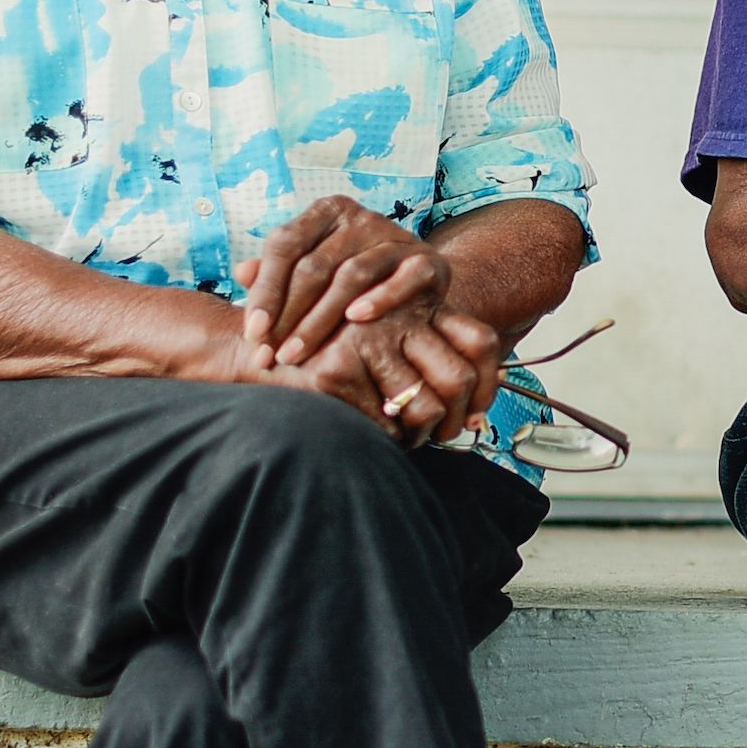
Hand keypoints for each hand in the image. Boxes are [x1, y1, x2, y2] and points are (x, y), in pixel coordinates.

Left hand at [239, 196, 451, 369]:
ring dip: (320, 320)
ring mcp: (396, 236)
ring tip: (297, 354)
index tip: (252, 334)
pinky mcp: (427, 261)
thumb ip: (275, 273)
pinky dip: (380, 298)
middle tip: (270, 355)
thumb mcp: (311, 272)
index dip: (265, 291)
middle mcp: (360, 217)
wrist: (417, 283)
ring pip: (351, 276)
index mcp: (326, 212)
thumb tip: (241, 273)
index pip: (285, 245)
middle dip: (287, 316)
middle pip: (314, 266)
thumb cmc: (350, 282)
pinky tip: (356, 320)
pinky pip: (402, 278)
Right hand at [239, 303, 506, 445]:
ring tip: (406, 438)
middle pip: (460, 380)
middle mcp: (395, 318)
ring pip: (425, 408)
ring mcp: (365, 343)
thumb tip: (481, 410)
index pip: (480, 345)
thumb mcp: (384, 345)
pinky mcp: (335, 373)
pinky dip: (384, 441)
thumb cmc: (329, 356)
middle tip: (441, 435)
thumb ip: (430, 360)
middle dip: (454, 420)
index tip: (474, 415)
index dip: (487, 386)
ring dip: (420, 435)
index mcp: (415, 307)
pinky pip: (384, 426)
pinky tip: (371, 435)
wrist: (259, 350)